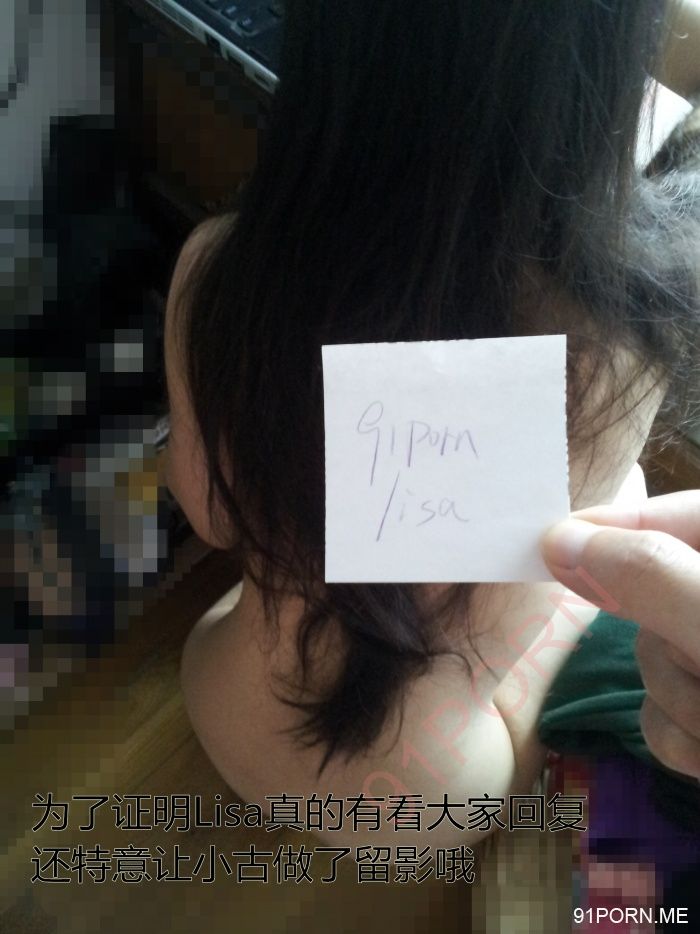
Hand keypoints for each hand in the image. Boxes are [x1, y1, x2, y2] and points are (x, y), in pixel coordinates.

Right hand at [540, 490, 699, 779]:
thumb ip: (650, 575)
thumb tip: (560, 538)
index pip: (673, 514)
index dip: (612, 523)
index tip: (543, 541)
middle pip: (655, 596)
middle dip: (658, 641)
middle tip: (693, 666)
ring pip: (651, 658)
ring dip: (671, 700)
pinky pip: (662, 709)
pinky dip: (678, 738)